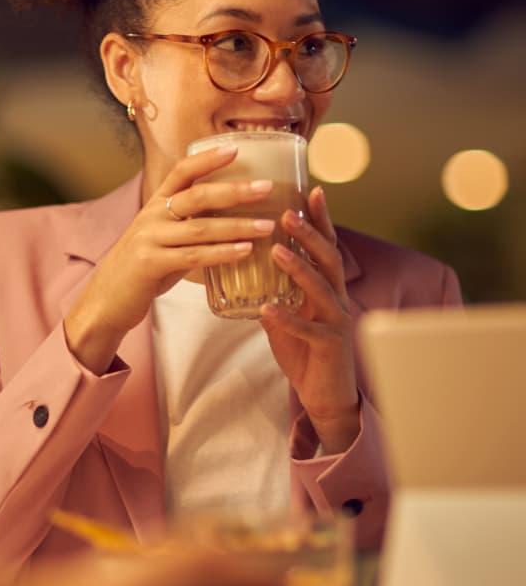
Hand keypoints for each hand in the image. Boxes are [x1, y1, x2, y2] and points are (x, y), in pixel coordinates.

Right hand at [65, 145, 274, 372]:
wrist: (105, 299)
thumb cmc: (143, 268)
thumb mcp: (163, 238)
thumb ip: (189, 226)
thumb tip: (233, 218)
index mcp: (155, 204)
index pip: (181, 171)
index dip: (207, 158)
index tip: (236, 148)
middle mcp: (151, 216)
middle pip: (197, 196)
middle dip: (235, 191)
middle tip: (267, 187)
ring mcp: (149, 239)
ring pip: (201, 228)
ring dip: (238, 226)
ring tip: (267, 226)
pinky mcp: (150, 264)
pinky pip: (193, 257)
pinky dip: (222, 253)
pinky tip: (244, 252)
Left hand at [259, 185, 359, 454]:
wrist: (326, 396)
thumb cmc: (307, 351)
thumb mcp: (289, 314)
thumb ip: (275, 290)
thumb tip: (248, 265)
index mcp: (328, 287)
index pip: (326, 246)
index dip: (321, 219)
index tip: (311, 190)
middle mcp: (337, 298)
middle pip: (327, 258)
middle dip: (310, 234)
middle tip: (288, 213)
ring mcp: (336, 321)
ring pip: (321, 288)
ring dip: (299, 268)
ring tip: (277, 251)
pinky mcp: (328, 347)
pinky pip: (307, 330)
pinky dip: (288, 319)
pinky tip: (268, 309)